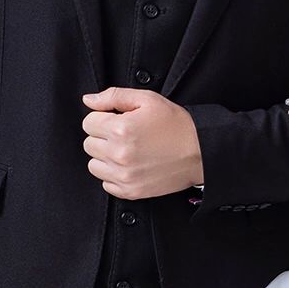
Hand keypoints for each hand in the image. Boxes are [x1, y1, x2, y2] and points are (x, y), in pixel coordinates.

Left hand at [81, 87, 201, 198]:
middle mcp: (119, 154)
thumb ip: (114, 96)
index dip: (103, 118)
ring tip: (127, 150)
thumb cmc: (177, 125)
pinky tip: (131, 165)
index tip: (118, 119)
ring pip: (94, 165)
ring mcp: (124, 176)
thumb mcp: (148, 100)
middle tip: (125, 134)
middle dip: (103, 136)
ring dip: (105, 157)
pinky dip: (114, 175)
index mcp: (120, 129)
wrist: (201, 153)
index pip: (88, 122)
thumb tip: (88, 100)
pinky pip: (106, 183)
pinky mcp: (131, 191)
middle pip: (89, 143)